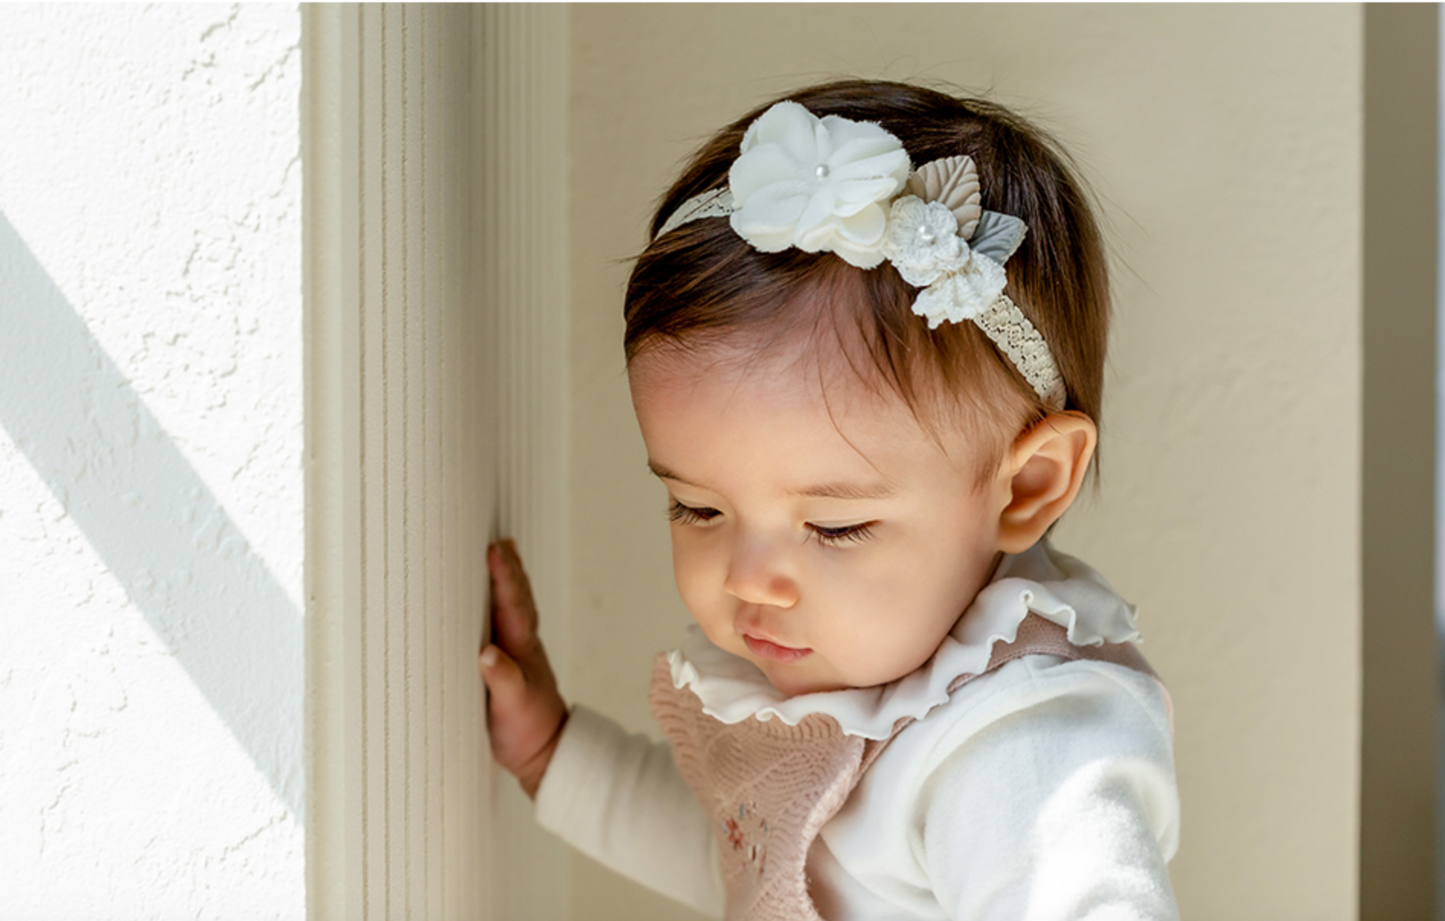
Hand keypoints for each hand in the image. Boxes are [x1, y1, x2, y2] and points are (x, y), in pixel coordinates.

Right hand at [480, 539, 567, 798]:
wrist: (544, 751)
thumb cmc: (527, 730)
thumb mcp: (513, 708)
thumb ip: (502, 680)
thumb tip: (487, 654)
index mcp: (521, 648)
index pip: (512, 604)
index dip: (503, 576)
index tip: (494, 550)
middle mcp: (522, 643)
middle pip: (516, 596)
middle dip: (509, 566)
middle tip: (500, 538)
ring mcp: (518, 651)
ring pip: (514, 605)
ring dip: (508, 578)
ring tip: (502, 552)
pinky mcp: (509, 662)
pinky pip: (505, 621)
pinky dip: (501, 601)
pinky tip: (493, 596)